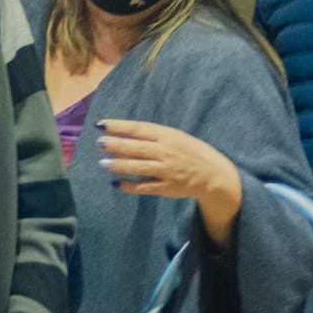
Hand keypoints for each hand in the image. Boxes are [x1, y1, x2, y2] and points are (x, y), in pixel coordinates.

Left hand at [96, 119, 243, 244]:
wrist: (213, 174)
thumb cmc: (189, 151)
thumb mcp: (174, 136)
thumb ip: (151, 136)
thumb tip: (123, 135)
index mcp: (167, 136)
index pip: (139, 129)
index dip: (119, 126)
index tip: (101, 125)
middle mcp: (166, 152)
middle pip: (137, 148)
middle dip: (116, 145)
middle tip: (100, 143)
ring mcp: (166, 171)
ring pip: (139, 167)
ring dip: (120, 165)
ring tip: (103, 163)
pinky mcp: (166, 188)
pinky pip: (145, 187)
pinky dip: (130, 186)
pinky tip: (116, 183)